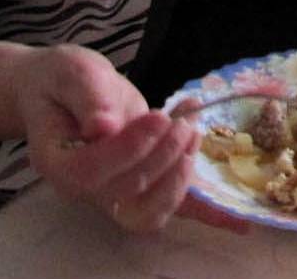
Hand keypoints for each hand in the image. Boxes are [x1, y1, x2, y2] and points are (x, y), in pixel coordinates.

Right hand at [15, 43, 246, 234]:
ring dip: (181, 177)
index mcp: (58, 163)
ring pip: (151, 211)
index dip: (131, 149)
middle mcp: (83, 189)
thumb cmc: (61, 80)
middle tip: (182, 121)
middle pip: (128, 193)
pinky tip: (238, 222)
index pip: (94, 172)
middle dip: (165, 157)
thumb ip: (87, 97)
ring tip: (192, 132)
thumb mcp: (71, 73)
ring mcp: (113, 193)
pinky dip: (206, 216)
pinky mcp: (141, 186)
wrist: (61, 91)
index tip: (159, 117)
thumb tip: (104, 127)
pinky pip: (173, 209)